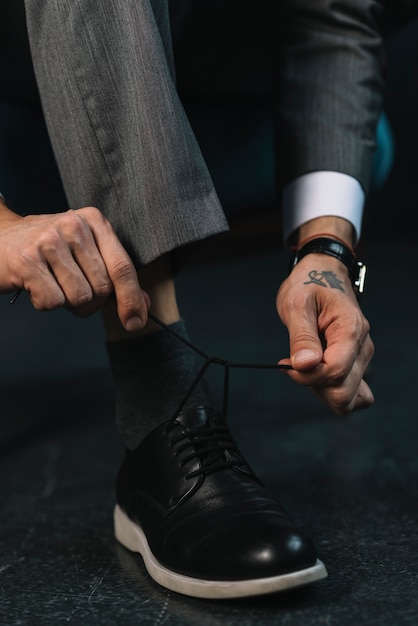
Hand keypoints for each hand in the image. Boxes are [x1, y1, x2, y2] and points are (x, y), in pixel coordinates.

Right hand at [0, 204, 148, 330]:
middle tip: (70, 288)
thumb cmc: (47, 251)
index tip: (136, 322)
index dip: (132, 300)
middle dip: (91, 302)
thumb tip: (141, 308)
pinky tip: (35, 286)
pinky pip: (53, 302)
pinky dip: (44, 304)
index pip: (123, 267)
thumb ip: (115, 278)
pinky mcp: (27, 260)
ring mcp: (49, 241)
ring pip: (80, 297)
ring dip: (67, 303)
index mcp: (94, 221)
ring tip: (52, 284)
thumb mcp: (85, 255)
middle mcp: (74, 225)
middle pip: (103, 288)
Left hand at [276, 253, 373, 414]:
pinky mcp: (356, 362)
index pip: (335, 372)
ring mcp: (362, 356)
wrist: (322, 272)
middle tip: (296, 363)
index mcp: (350, 330)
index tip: (285, 364)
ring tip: (306, 366)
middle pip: (344, 393)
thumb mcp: (296, 304)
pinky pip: (354, 394)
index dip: (306, 376)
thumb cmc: (308, 284)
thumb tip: (303, 365)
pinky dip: (334, 392)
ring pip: (348, 398)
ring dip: (322, 391)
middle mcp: (362, 346)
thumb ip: (301, 337)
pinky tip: (317, 375)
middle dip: (314, 386)